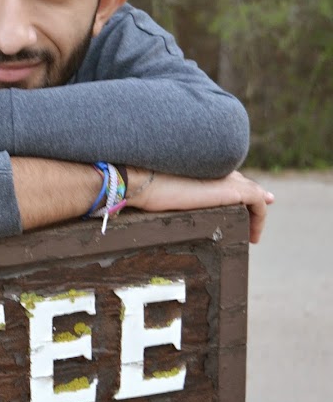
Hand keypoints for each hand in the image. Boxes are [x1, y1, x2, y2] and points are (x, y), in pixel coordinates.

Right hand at [128, 169, 273, 243]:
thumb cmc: (143, 187)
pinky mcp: (233, 189)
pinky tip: (253, 236)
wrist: (143, 181)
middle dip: (251, 201)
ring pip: (252, 194)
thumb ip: (168, 193)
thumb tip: (153, 203)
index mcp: (202, 164)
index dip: (235, 191)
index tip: (241, 209)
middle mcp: (217, 167)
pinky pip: (257, 202)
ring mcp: (227, 177)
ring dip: (255, 215)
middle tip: (251, 224)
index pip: (225, 177)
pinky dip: (259, 218)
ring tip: (252, 235)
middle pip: (242, 184)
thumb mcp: (160, 191)